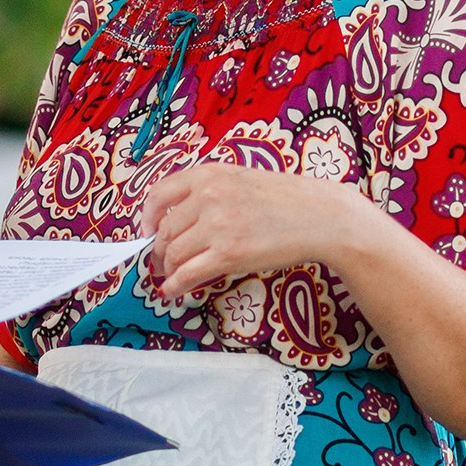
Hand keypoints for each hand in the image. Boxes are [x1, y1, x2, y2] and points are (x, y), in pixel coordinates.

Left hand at [140, 162, 382, 299]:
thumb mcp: (240, 179)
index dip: (146, 218)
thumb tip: (175, 220)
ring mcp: (218, 226)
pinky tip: (173, 291)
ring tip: (173, 275)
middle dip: (159, 250)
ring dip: (168, 269)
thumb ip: (207, 192)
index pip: (158, 195)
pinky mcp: (229, 254)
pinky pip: (188, 274)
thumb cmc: (284, 200)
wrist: (320, 216)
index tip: (146, 231)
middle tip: (162, 261)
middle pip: (164, 230)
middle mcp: (208, 197)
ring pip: (173, 253)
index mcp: (209, 175)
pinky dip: (175, 286)